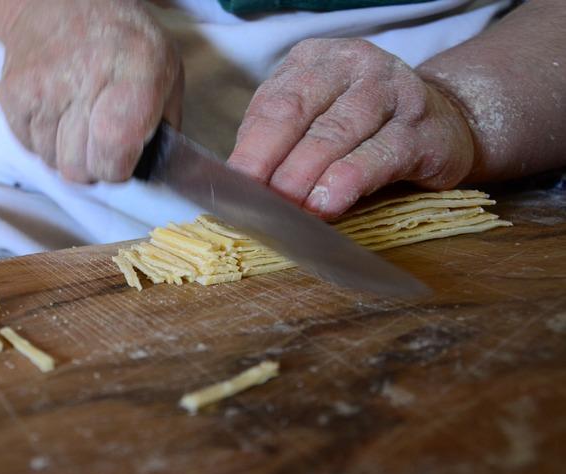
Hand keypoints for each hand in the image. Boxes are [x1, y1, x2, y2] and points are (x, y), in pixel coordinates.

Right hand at [0, 0, 182, 181]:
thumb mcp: (166, 70)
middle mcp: (84, 81)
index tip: (123, 159)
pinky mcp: (11, 97)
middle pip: (79, 168)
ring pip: (52, 161)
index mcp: (134, 75)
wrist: (59, 1)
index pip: (114, 152)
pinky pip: (29, 147)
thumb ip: (166, 123)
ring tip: (79, 121)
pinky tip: (57, 113)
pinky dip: (44, 140)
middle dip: (93, 166)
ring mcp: (42, 90)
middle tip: (101, 143)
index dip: (118, 168)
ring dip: (67, 153)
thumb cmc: (122, 41)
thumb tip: (152, 167)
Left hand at [227, 38, 474, 218]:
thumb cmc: (362, 127)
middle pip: (300, 114)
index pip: (275, 104)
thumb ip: (277, 140)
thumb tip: (240, 182)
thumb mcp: (314, 117)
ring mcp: (394, 92)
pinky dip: (349, 181)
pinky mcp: (424, 129)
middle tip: (257, 200)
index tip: (234, 184)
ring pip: (338, 134)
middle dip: (273, 162)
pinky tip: (329, 203)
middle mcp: (355, 66)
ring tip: (288, 207)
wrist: (445, 121)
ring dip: (306, 175)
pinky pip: (381, 155)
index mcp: (316, 60)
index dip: (252, 148)